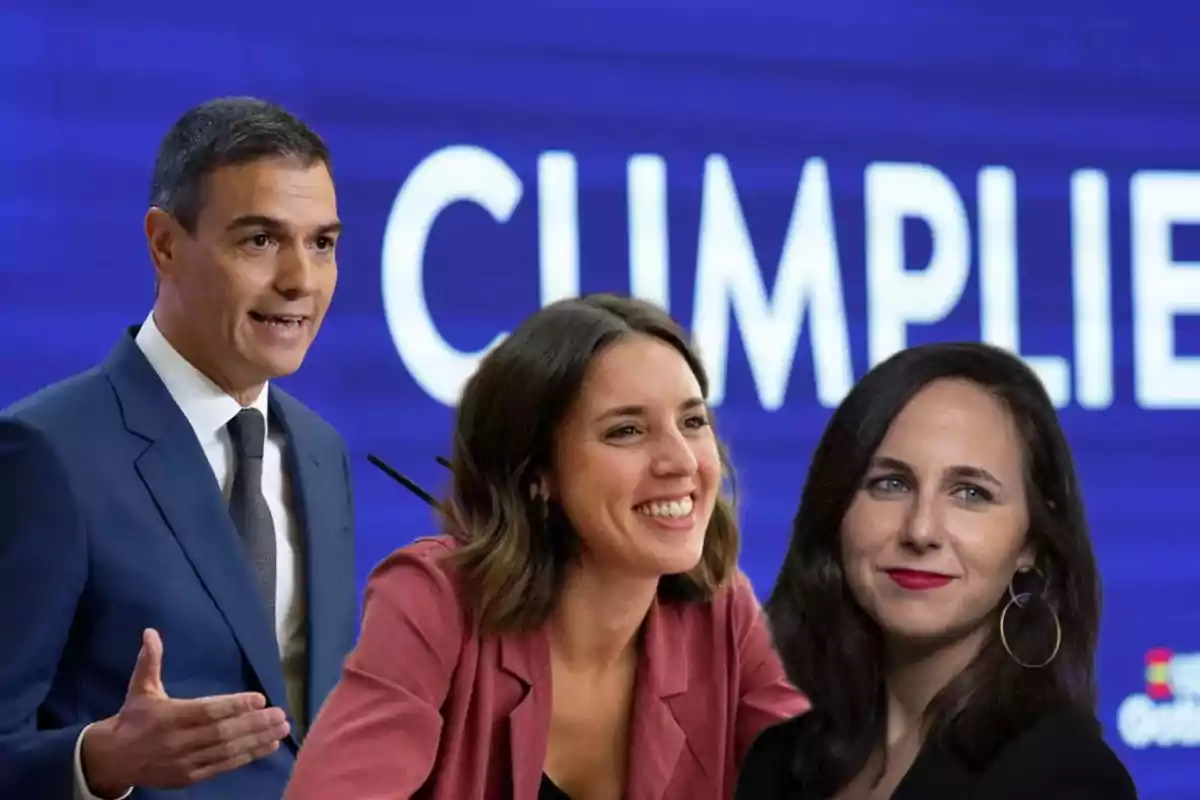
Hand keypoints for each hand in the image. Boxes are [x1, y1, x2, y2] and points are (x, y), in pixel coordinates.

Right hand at [80, 628, 289, 796]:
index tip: (260, 698)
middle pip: (222, 733)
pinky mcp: (190, 777)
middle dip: (254, 724)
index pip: (206, 711)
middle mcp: (178, 741)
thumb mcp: (140, 688)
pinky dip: (247, 757)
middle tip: (280, 715)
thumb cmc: (134, 718)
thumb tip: (150, 632)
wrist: (113, 759)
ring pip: (226, 751)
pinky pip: (222, 767)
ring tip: (281, 729)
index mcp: (168, 717)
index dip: (234, 706)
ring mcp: (185, 761)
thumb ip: (150, 661)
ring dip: (257, 740)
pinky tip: (268, 747)